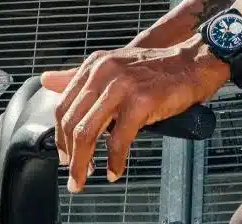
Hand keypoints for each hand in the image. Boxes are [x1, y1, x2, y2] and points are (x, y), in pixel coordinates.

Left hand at [41, 37, 227, 191]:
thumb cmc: (156, 69)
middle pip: (72, 122)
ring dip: (84, 163)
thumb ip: (79, 76)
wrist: (193, 62)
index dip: (60, 136)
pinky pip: (119, 140)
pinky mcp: (141, 101)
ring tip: (86, 178)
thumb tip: (47, 80)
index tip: (65, 155)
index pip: (63, 106)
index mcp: (94, 66)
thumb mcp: (113, 66)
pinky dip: (115, 161)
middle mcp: (104, 73)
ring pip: (88, 133)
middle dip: (70, 155)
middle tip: (74, 174)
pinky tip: (115, 169)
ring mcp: (123, 86)